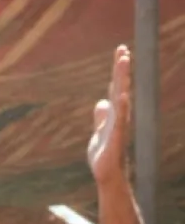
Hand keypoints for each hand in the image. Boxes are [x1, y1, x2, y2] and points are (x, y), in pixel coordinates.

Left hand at [89, 46, 130, 186]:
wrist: (106, 174)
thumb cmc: (104, 155)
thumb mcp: (99, 132)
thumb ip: (101, 117)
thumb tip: (101, 103)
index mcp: (114, 113)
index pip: (116, 87)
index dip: (118, 71)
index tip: (121, 51)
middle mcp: (119, 116)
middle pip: (120, 88)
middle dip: (121, 69)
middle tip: (123, 49)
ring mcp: (119, 125)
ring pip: (122, 98)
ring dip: (122, 81)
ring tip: (124, 63)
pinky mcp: (116, 138)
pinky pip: (119, 120)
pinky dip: (120, 107)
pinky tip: (121, 95)